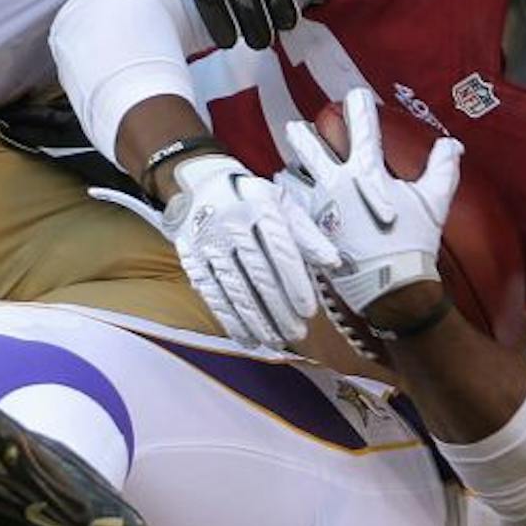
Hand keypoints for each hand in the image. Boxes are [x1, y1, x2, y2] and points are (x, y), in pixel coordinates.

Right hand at [88, 155, 337, 349]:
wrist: (200, 185)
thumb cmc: (251, 199)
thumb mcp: (282, 204)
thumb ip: (307, 233)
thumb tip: (333, 263)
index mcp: (259, 205)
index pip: (280, 249)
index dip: (295, 283)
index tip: (309, 311)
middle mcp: (231, 223)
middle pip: (258, 273)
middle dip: (278, 308)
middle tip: (296, 332)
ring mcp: (207, 242)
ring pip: (234, 288)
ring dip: (256, 320)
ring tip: (275, 340)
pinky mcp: (192, 259)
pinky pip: (212, 295)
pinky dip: (230, 320)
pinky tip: (247, 338)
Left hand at [281, 87, 459, 318]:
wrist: (392, 287)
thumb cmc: (414, 241)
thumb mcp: (435, 202)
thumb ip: (443, 167)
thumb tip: (453, 143)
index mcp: (367, 172)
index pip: (362, 126)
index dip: (358, 105)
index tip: (355, 95)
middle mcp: (336, 184)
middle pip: (309, 146)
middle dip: (302, 133)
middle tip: (297, 127)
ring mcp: (318, 208)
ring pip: (292, 176)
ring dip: (292, 169)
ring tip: (290, 168)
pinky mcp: (309, 230)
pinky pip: (288, 207)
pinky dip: (287, 200)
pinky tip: (286, 200)